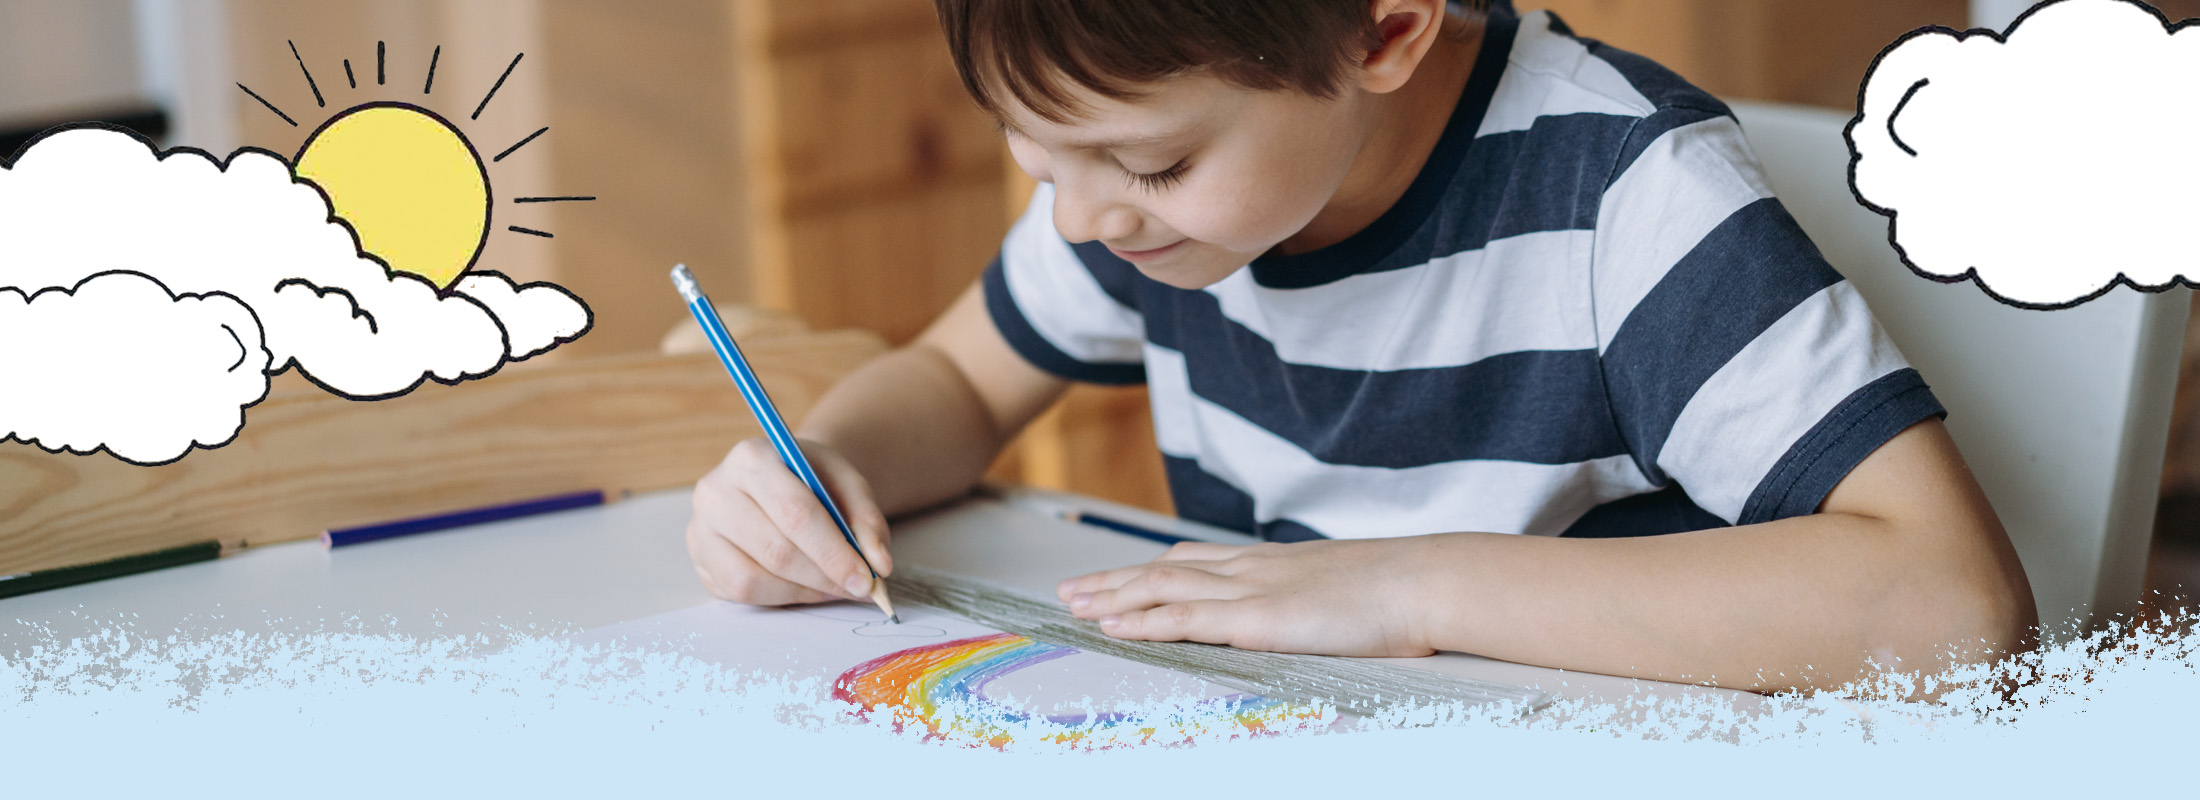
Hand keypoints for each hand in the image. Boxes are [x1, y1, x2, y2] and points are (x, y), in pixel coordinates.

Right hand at [686, 436, 891, 605]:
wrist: (781, 478)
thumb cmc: (814, 481)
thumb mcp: (848, 484)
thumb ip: (867, 521)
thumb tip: (879, 566)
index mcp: (752, 457)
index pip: (795, 513)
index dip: (834, 553)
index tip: (866, 579)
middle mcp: (715, 490)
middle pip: (775, 550)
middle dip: (823, 577)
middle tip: (858, 588)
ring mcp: (699, 528)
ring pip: (752, 580)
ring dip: (802, 592)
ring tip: (830, 586)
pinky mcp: (699, 560)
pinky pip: (738, 594)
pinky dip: (779, 598)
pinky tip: (803, 586)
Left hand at [1056, 537, 1444, 657]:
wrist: (1429, 581)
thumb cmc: (1405, 590)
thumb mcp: (1350, 590)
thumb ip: (1319, 599)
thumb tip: (1316, 614)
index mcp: (1275, 561)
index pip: (1197, 559)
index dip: (1151, 568)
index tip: (1120, 576)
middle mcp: (1253, 568)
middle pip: (1166, 567)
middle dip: (1115, 580)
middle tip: (1072, 590)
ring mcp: (1253, 589)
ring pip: (1163, 586)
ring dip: (1114, 597)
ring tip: (1075, 606)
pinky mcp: (1259, 617)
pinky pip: (1186, 617)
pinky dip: (1144, 620)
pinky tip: (1115, 626)